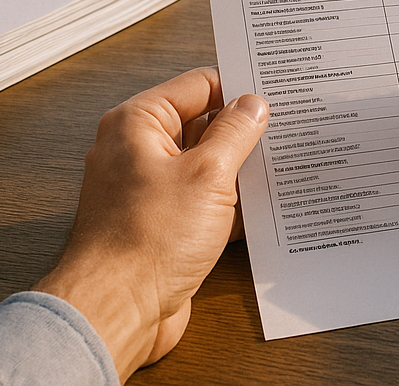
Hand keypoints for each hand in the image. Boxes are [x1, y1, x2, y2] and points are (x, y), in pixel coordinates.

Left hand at [36, 67, 267, 381]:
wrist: (116, 313)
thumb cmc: (146, 242)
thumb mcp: (208, 174)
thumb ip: (235, 132)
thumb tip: (253, 105)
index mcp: (139, 123)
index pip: (199, 85)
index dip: (237, 89)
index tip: (273, 95)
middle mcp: (139, 149)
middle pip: (202, 123)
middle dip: (241, 131)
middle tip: (282, 130)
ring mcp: (150, 188)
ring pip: (205, 163)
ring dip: (238, 169)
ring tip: (278, 166)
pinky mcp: (161, 222)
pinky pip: (201, 198)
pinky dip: (228, 201)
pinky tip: (261, 206)